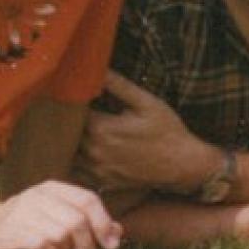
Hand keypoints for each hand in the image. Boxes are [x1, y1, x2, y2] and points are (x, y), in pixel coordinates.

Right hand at [0, 180, 121, 248]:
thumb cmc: (21, 225)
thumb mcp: (53, 216)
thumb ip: (85, 221)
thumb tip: (117, 233)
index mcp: (51, 189)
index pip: (88, 200)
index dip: (104, 223)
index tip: (111, 247)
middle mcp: (38, 196)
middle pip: (78, 221)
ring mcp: (23, 212)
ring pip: (62, 234)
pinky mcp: (10, 232)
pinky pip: (43, 246)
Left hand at [76, 71, 209, 192]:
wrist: (182, 165)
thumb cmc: (167, 130)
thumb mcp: (146, 102)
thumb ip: (119, 86)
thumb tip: (98, 68)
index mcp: (101, 128)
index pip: (70, 112)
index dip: (70, 101)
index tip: (73, 92)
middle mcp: (93, 151)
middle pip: (66, 133)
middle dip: (67, 120)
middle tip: (70, 108)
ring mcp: (96, 169)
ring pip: (68, 153)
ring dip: (68, 141)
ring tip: (75, 129)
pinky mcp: (102, 181)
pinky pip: (77, 172)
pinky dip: (75, 160)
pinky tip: (83, 149)